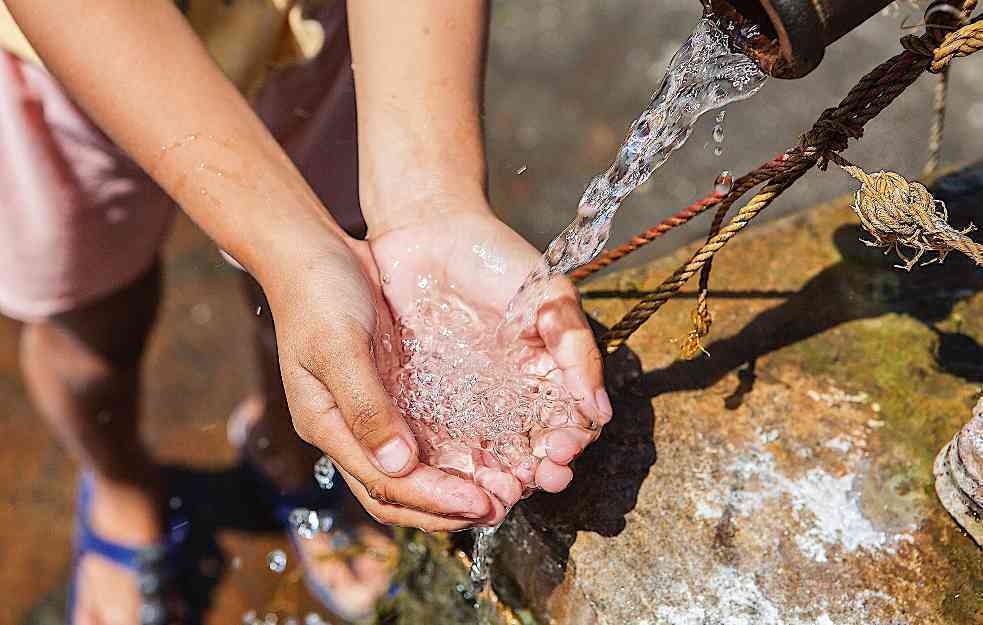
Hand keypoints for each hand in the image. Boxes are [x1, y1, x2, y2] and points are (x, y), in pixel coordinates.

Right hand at [260, 229, 497, 531]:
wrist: (312, 252)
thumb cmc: (318, 294)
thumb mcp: (339, 347)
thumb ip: (366, 405)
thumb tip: (400, 465)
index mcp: (327, 426)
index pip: (384, 484)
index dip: (432, 500)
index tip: (478, 503)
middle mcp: (350, 429)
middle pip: (399, 492)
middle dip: (447, 508)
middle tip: (501, 507)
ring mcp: (371, 413)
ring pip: (413, 471)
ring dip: (454, 487)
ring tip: (502, 491)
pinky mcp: (392, 392)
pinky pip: (424, 436)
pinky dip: (453, 453)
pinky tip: (488, 453)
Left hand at [369, 207, 610, 515]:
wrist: (428, 232)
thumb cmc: (497, 259)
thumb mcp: (549, 296)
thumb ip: (576, 349)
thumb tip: (600, 411)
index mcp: (547, 376)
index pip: (568, 425)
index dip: (571, 444)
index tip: (564, 448)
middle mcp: (512, 398)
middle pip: (532, 452)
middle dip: (539, 473)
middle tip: (536, 479)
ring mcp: (470, 404)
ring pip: (490, 457)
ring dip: (499, 480)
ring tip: (501, 489)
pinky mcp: (428, 404)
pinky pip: (444, 444)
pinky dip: (454, 466)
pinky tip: (458, 475)